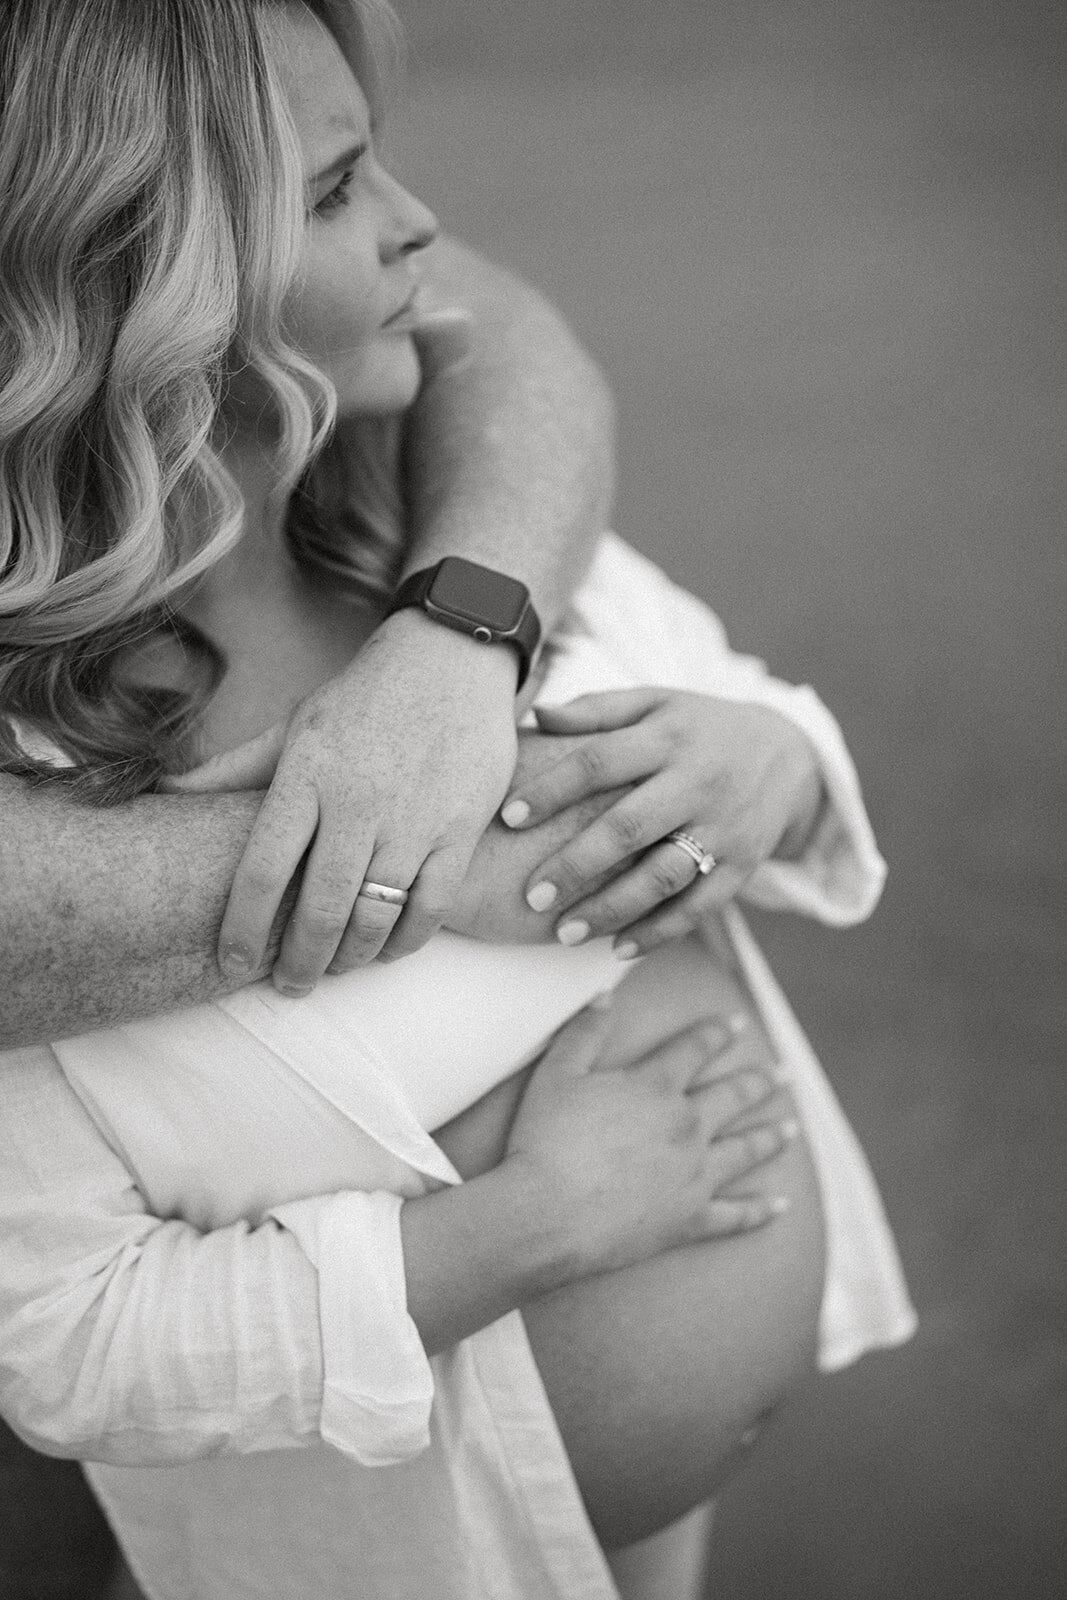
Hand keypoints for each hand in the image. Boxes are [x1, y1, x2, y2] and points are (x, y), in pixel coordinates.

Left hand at [165, 611, 518, 992]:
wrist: (450, 658)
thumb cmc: (363, 699)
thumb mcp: (292, 725)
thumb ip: (232, 770)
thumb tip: (163, 792)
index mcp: (307, 778)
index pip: (263, 870)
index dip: (244, 928)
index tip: (232, 964)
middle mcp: (358, 804)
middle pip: (321, 908)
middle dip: (300, 962)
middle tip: (289, 986)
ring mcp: (413, 820)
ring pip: (376, 916)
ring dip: (351, 958)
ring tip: (336, 968)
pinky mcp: (459, 830)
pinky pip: (431, 907)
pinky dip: (406, 940)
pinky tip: (388, 948)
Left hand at [499, 688, 823, 958]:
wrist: (789, 753)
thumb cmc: (699, 728)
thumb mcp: (657, 702)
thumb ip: (598, 710)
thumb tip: (537, 716)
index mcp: (666, 738)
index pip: (600, 762)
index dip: (552, 789)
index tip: (508, 817)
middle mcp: (695, 782)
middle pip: (629, 827)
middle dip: (576, 865)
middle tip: (531, 896)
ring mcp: (722, 828)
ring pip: (663, 875)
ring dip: (612, 908)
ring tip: (563, 933)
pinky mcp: (741, 865)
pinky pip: (699, 906)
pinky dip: (659, 931)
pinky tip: (617, 949)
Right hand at [504, 996, 796, 1278]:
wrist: (546, 1214)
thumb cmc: (545, 1140)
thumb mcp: (557, 1073)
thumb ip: (586, 1030)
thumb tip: (607, 994)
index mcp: (656, 1087)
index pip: (695, 1049)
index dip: (718, 1033)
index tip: (739, 1023)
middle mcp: (686, 1126)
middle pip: (733, 1097)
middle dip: (760, 1081)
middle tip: (784, 1073)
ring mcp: (693, 1175)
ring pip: (745, 1150)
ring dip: (771, 1137)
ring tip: (793, 1129)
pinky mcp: (689, 1219)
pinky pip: (736, 1215)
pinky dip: (761, 1210)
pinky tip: (783, 1205)